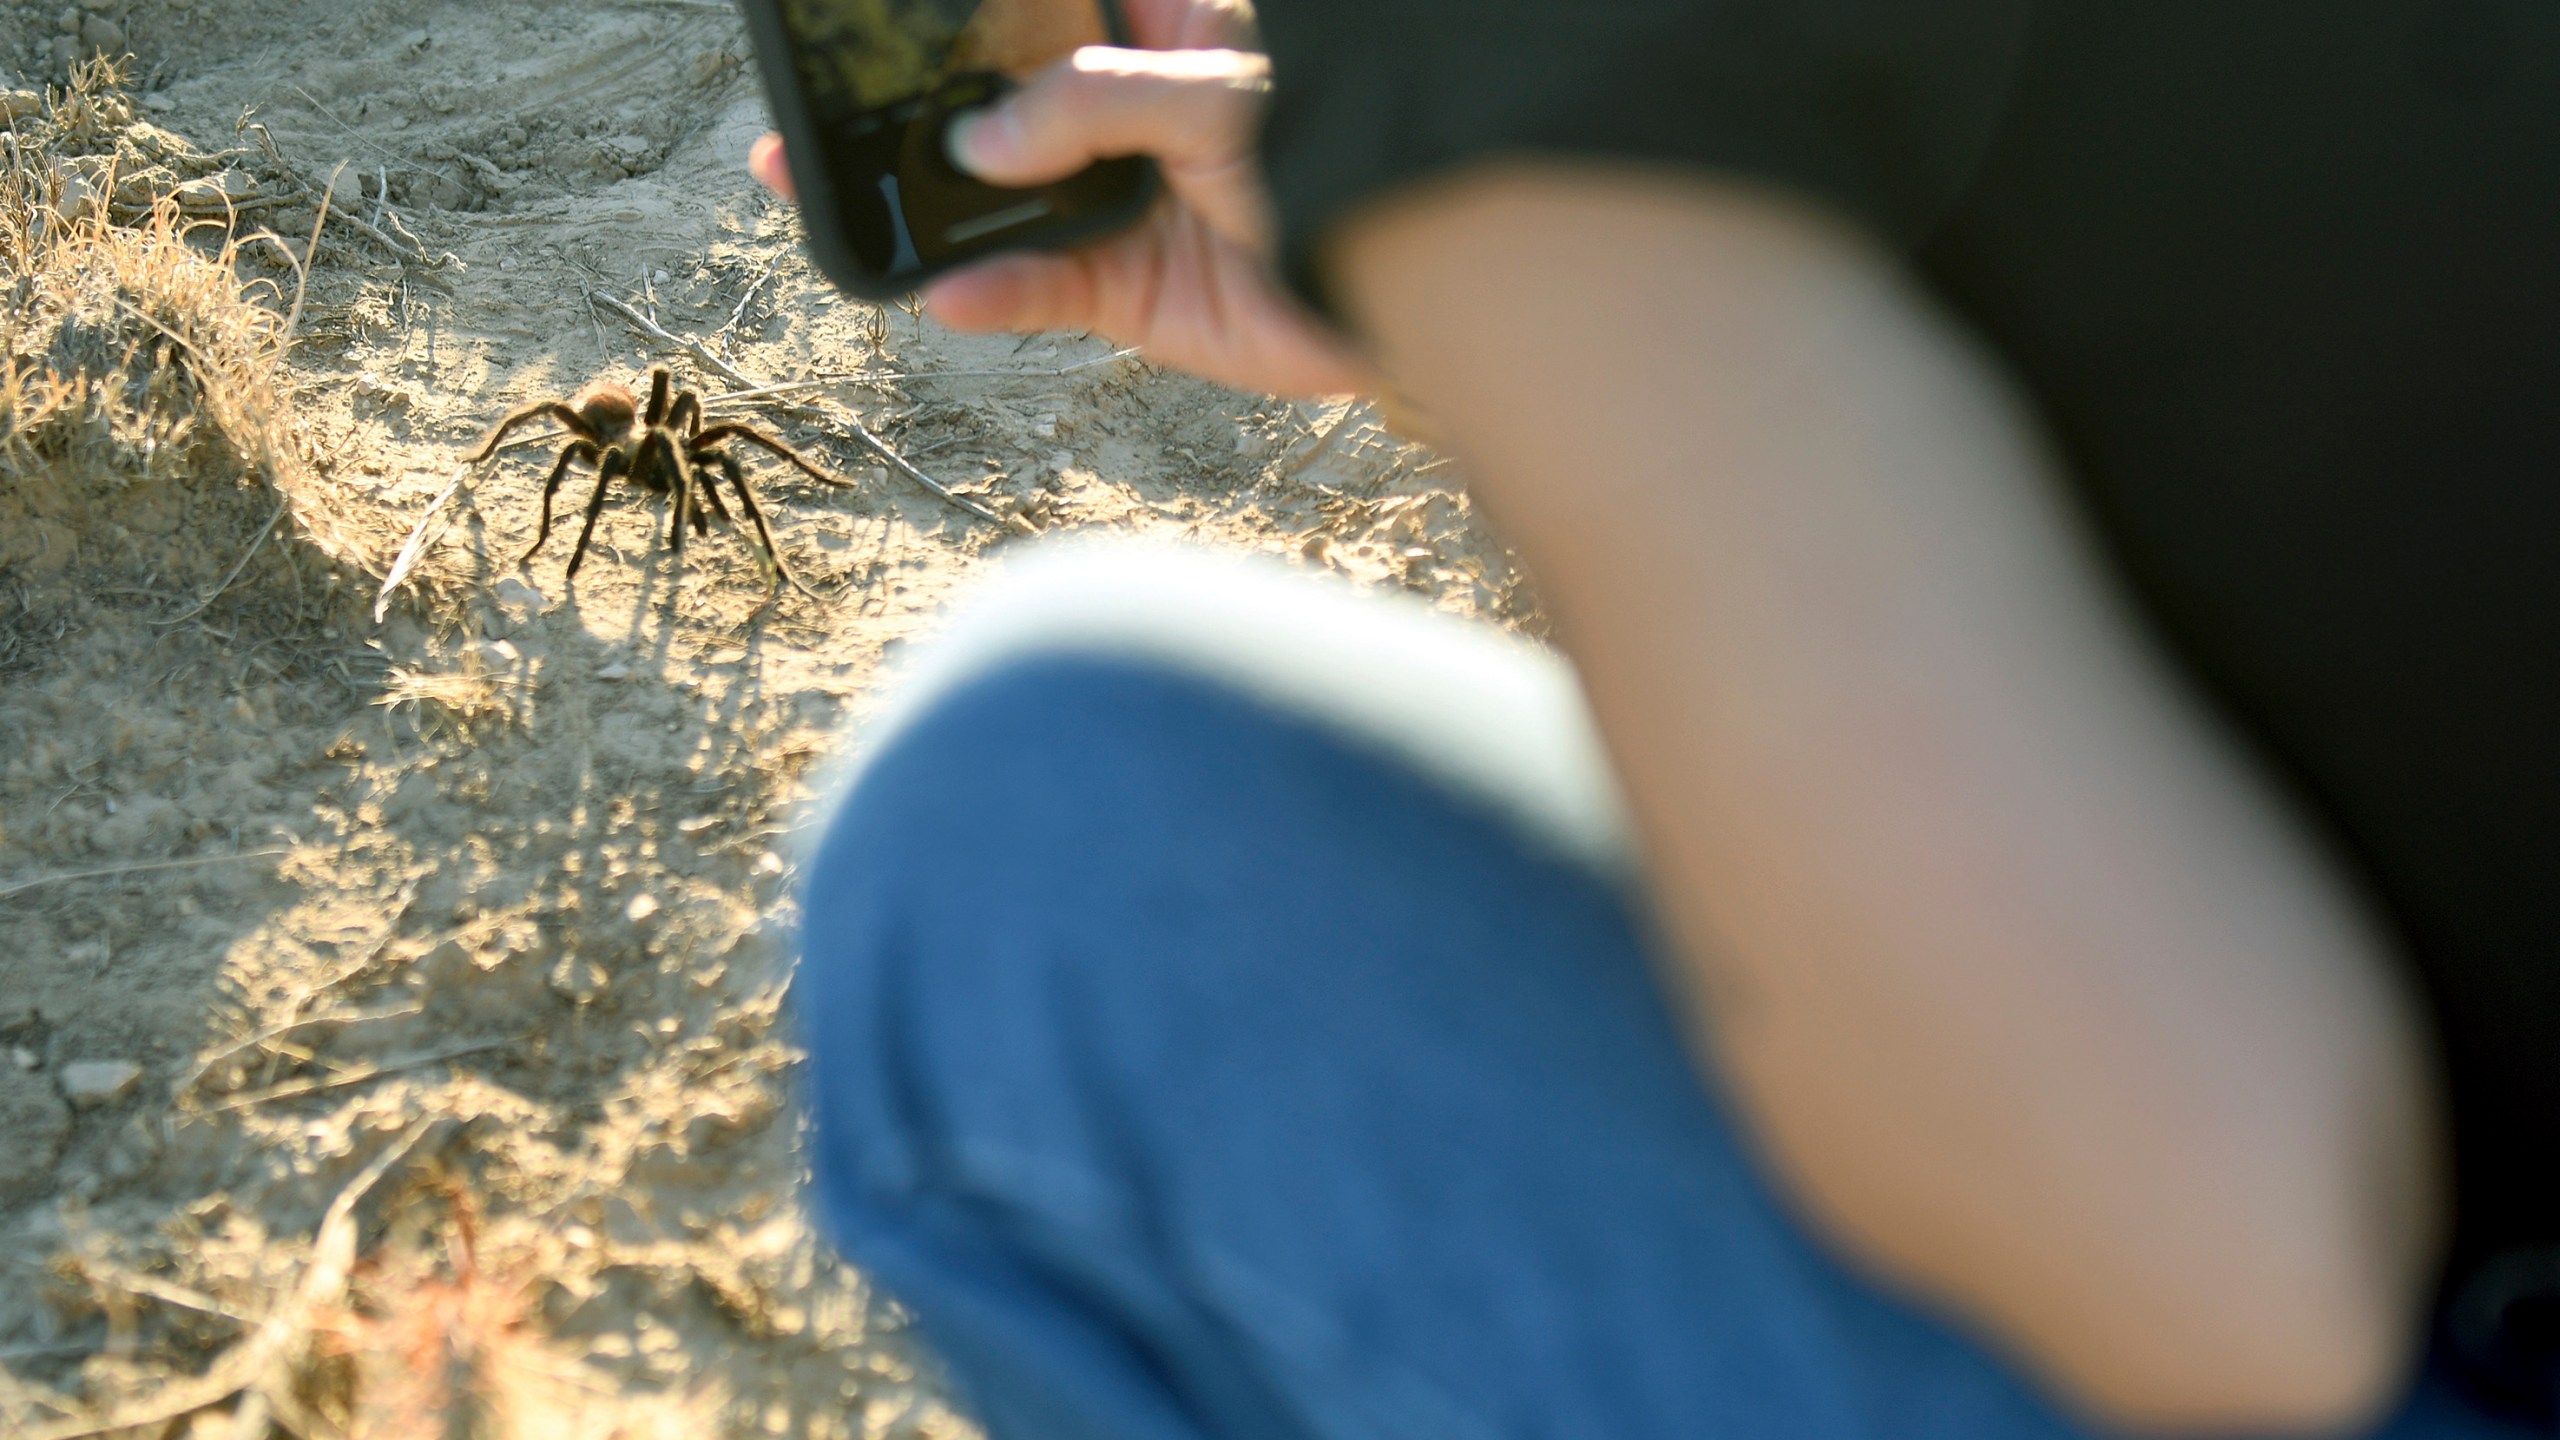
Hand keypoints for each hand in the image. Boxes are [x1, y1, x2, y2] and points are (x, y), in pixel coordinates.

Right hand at [749, 0, 1376, 397]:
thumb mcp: (1219, 97)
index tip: (884, 10)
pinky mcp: (1125, 289)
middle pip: (994, 101)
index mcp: (1156, 27)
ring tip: (831, 195)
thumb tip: (983, 139)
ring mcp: (1118, 200)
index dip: (969, 8)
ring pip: (996, 200)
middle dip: (911, 108)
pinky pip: (1036, 290)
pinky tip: (946, 291)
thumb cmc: (1346, 154)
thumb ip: (1094, 102)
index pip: (1042, 6)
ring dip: (922, 206)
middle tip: (819, 111)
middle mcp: (1123, 110)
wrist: (1410, 289)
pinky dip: (990, 294)